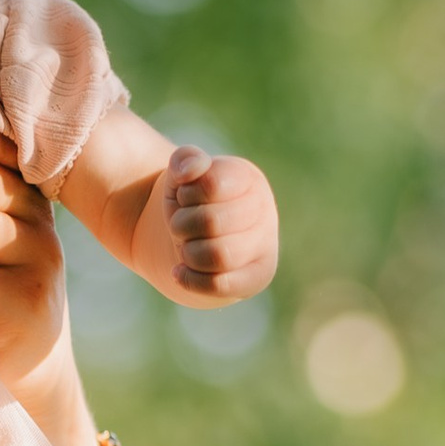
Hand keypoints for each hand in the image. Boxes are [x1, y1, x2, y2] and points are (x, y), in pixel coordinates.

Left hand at [161, 146, 277, 300]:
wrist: (197, 239)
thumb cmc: (190, 203)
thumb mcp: (180, 176)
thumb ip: (184, 160)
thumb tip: (193, 170)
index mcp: (248, 178)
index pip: (212, 185)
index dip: (187, 193)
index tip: (185, 196)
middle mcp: (264, 209)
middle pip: (212, 223)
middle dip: (181, 225)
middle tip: (180, 225)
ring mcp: (265, 244)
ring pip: (218, 256)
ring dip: (187, 252)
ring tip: (185, 246)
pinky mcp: (258, 276)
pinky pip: (222, 285)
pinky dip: (190, 279)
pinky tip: (179, 270)